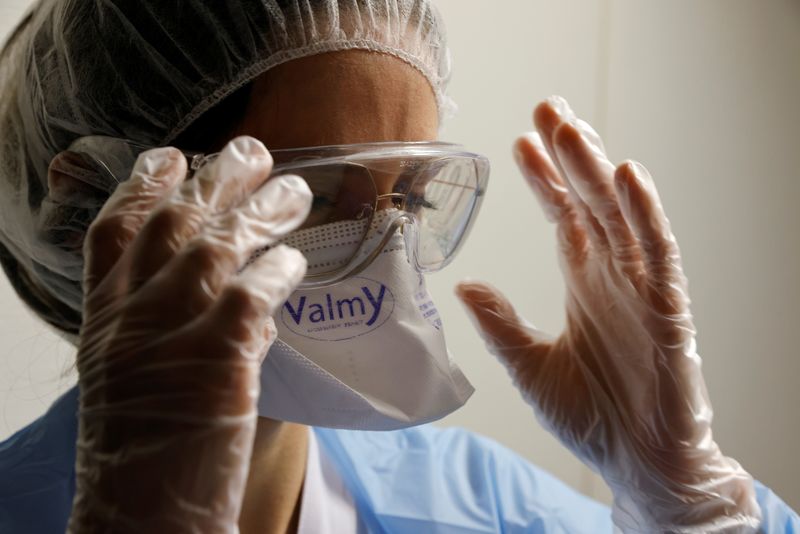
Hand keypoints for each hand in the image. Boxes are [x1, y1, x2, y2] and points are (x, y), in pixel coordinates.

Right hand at [67, 137, 310, 532]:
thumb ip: (169, 329)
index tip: (171, 156)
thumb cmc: (143, 456)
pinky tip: (296, 259)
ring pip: (216, 245)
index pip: (114, 230)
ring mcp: (172, 333)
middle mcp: (131, 316)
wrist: (140, 521)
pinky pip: (254, 291)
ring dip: (260, 210)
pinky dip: (279, 268)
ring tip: (294, 188)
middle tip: (250, 148)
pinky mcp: (217, 357)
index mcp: (104, 320)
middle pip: (173, 223)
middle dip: (213, 178)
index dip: (142, 186)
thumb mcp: (136, 381)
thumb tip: (234, 290)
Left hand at [456, 97, 760, 532]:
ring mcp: (641, 288)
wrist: (635, 464)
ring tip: (572, 129)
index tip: (520, 143)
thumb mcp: (529, 366)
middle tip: (548, 108)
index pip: (563, 216)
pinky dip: (644, 214)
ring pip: (620, 215)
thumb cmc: (591, 417)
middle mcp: (613, 276)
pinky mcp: (667, 309)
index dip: (543, 179)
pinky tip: (626, 177)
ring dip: (597, 170)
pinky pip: (658, 252)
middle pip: (590, 201)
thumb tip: (464, 286)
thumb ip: (501, 325)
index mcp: (584, 283)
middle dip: (569, 155)